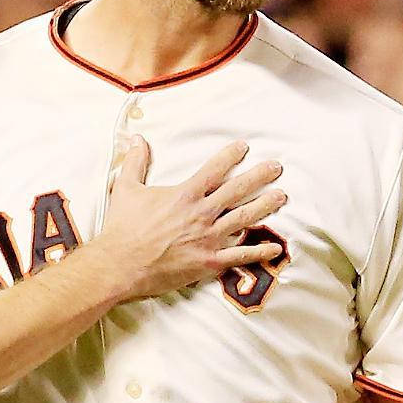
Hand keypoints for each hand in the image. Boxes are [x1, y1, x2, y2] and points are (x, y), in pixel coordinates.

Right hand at [93, 137, 285, 301]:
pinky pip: (240, 255)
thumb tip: (136, 138)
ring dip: (266, 206)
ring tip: (282, 196)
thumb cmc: (122, 228)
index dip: (231, 156)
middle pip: (237, 190)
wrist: (120, 265)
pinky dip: (259, 251)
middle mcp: (201, 213)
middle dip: (259, 176)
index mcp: (184, 194)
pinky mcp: (209, 262)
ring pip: (244, 218)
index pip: (214, 169)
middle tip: (276, 167)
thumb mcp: (125, 188)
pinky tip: (275, 247)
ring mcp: (208, 238)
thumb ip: (135, 161)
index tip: (244, 147)